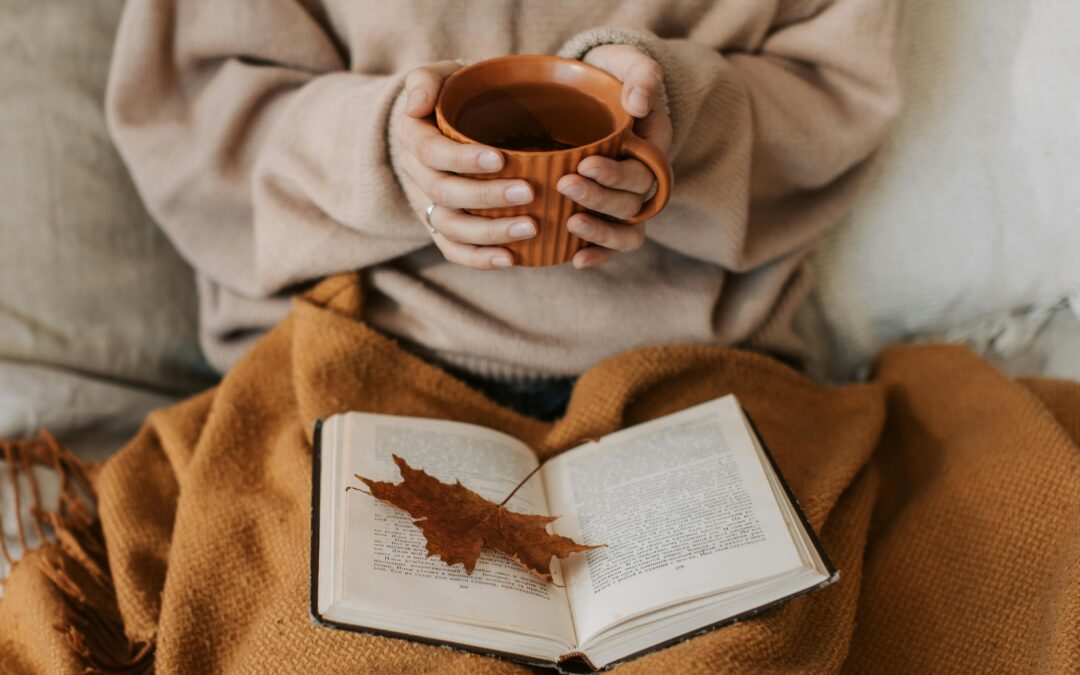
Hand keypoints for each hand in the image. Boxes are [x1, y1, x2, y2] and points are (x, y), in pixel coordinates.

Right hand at [395, 61, 537, 269]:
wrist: (450, 122)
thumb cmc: (455, 95)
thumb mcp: (441, 75)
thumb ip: (427, 80)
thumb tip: (417, 104)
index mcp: (413, 136)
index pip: (431, 152)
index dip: (463, 159)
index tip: (500, 159)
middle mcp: (416, 174)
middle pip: (444, 193)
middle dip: (486, 196)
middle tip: (528, 193)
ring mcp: (427, 204)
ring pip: (450, 227)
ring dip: (489, 232)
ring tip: (529, 228)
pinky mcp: (442, 227)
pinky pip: (454, 250)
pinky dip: (480, 259)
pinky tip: (511, 259)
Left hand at [559, 45, 673, 268]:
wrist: (590, 93)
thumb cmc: (609, 76)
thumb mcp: (627, 63)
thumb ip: (641, 75)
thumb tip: (640, 104)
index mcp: (653, 148)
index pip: (644, 171)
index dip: (617, 174)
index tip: (585, 163)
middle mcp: (643, 181)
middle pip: (632, 202)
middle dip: (599, 198)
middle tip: (565, 184)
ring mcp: (625, 201)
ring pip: (627, 231)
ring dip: (601, 232)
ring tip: (570, 224)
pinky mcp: (605, 215)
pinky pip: (611, 246)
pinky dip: (597, 255)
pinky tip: (574, 260)